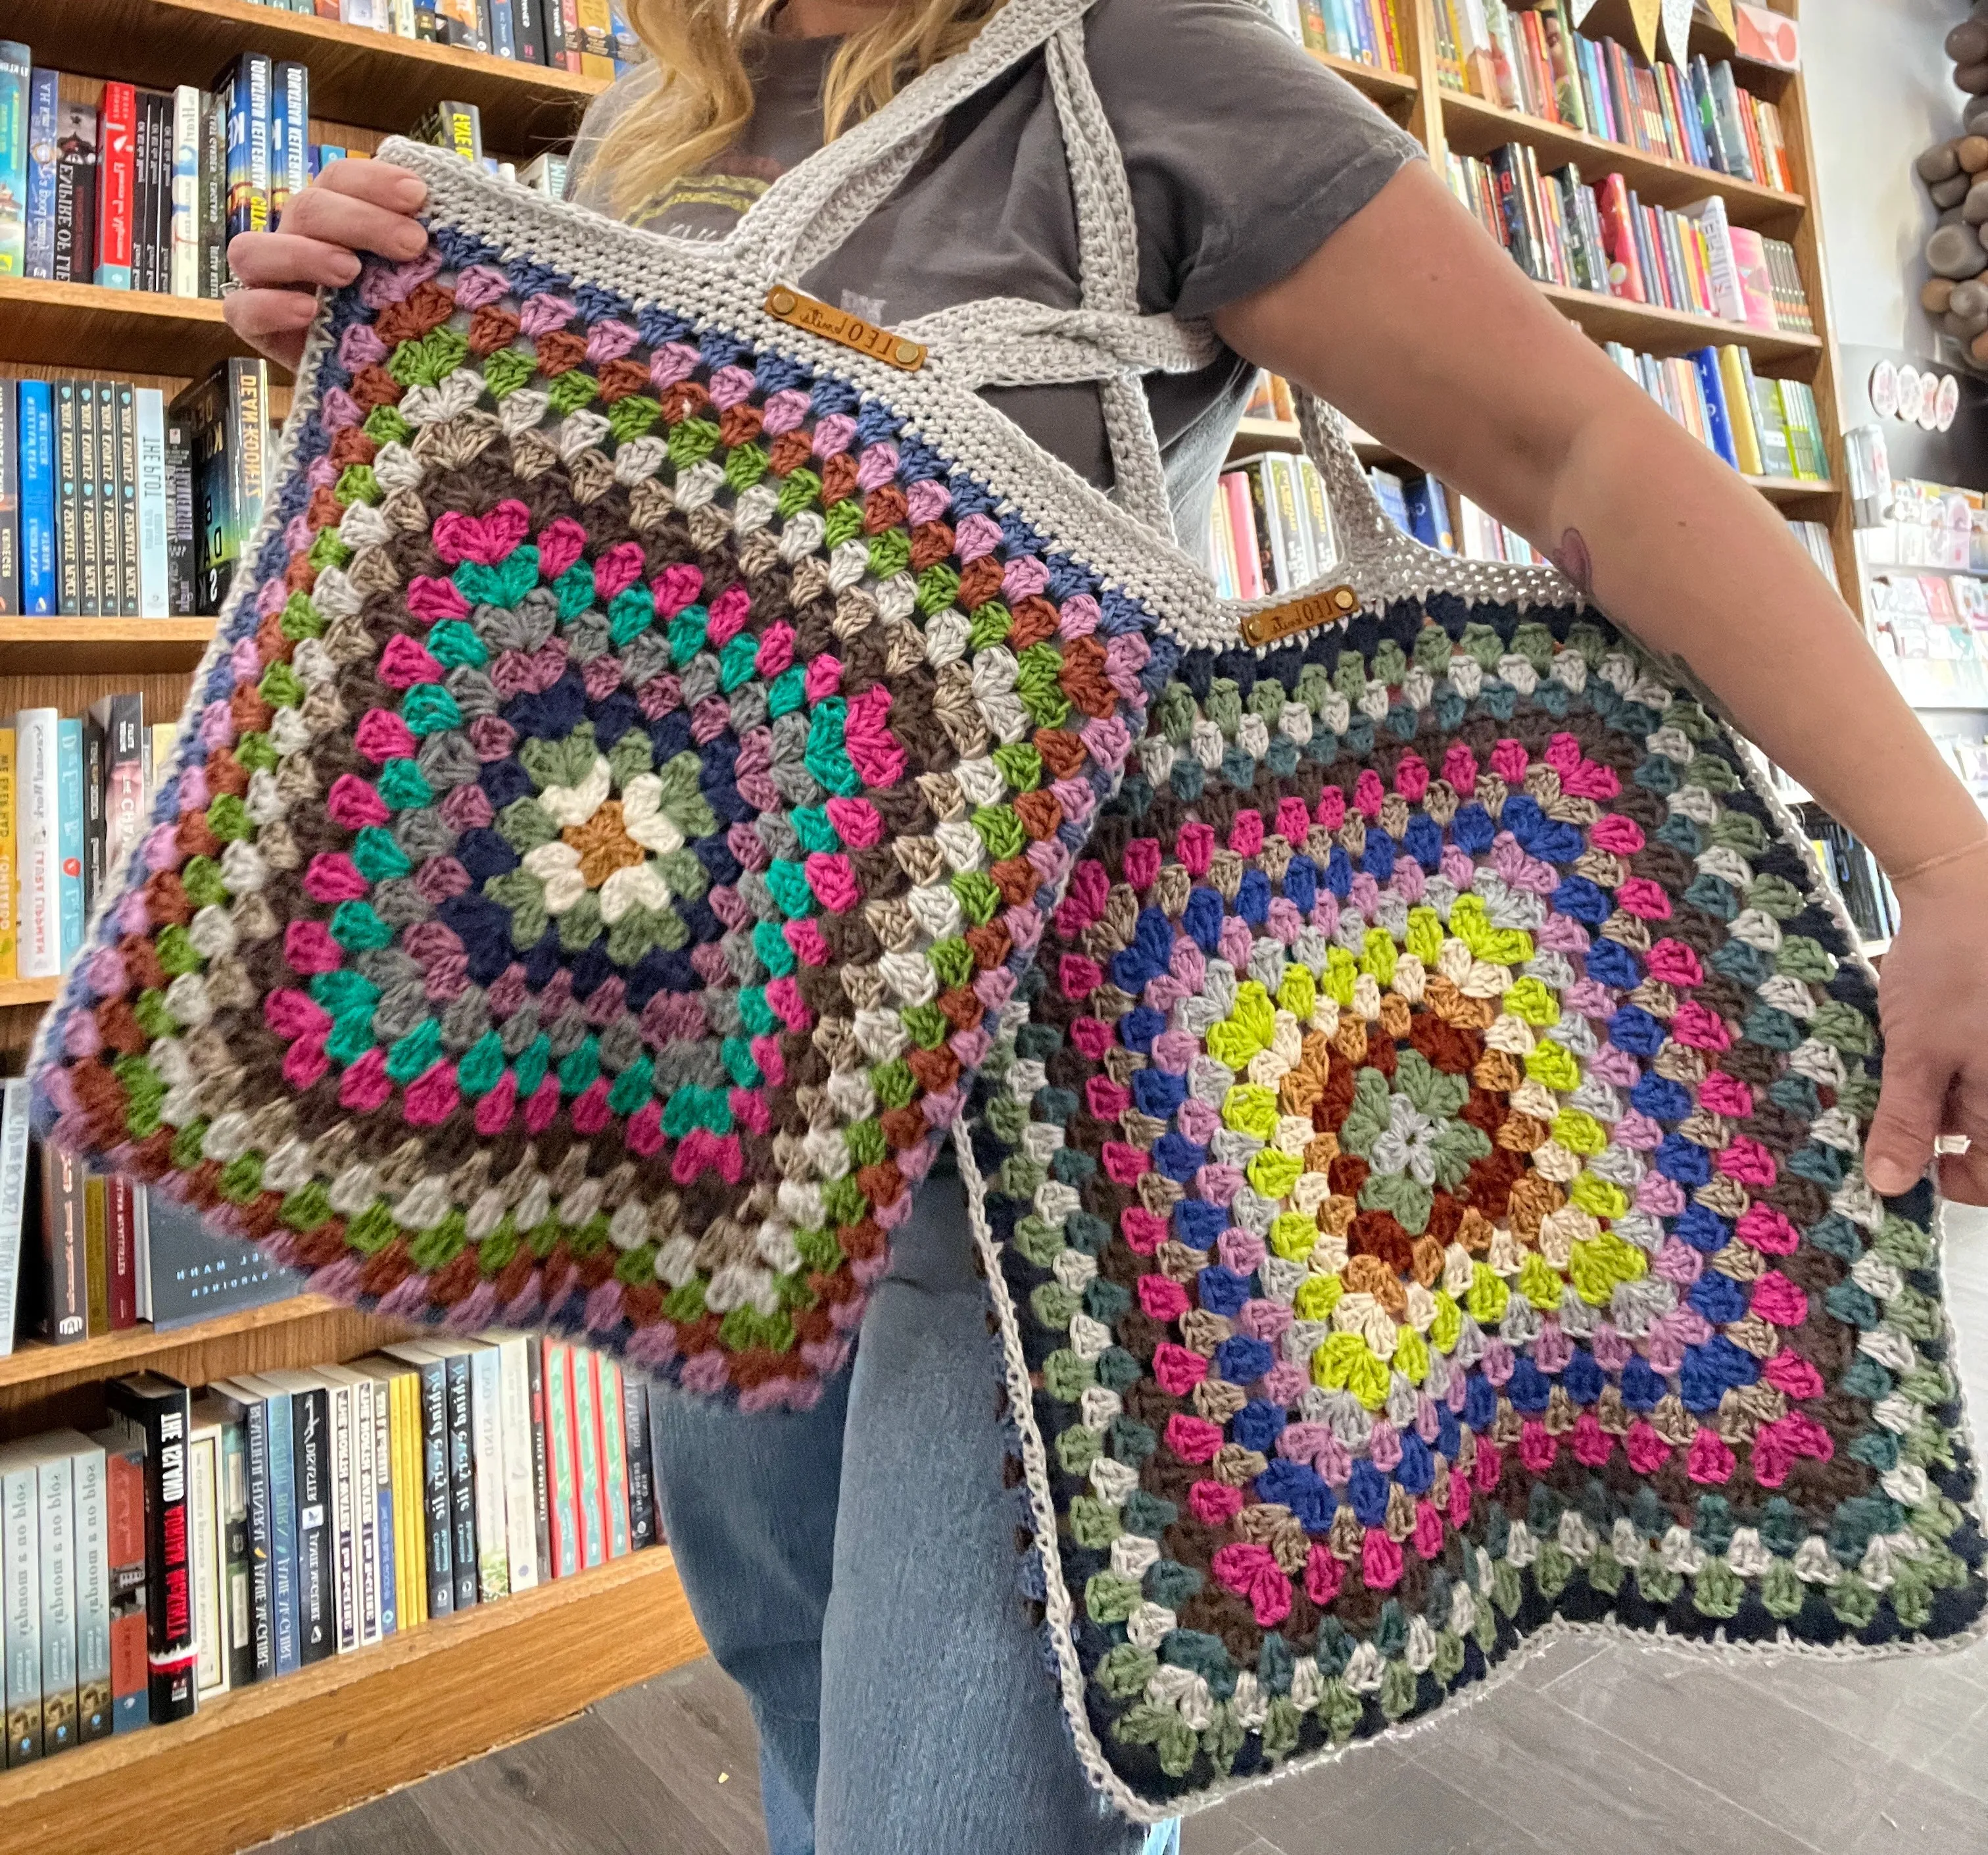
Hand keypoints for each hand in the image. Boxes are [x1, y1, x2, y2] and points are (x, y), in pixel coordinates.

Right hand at [222, 160, 428, 370]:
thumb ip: (436, 247)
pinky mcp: (261, 330)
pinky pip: (242, 309)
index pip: (341, 180)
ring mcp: (274, 284)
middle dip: (360, 219)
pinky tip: (308, 311)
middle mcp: (302, 243)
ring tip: (350, 270)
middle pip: (307, 208)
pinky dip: (270, 305)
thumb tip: (458, 204)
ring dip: (302, 253)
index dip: (374, 179)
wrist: (394, 390)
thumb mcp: (434, 283)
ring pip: (256, 249)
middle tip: (411, 243)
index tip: (419, 195)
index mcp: (339, 221)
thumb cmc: (416, 325)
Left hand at [1863, 843, 1987, 1201]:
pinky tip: (1899, 1046)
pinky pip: (1962, 1062)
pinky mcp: (1981, 1029)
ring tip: (1881, 1075)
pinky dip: (1930, 1063)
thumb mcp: (1916, 1055)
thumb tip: (1891, 1184)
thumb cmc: (1952, 972)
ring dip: (1924, 1094)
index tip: (1901, 1167)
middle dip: (1926, 1130)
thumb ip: (1906, 1122)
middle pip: (1977, 1134)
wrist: (1967, 891)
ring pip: (1964, 1097)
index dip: (1949, 1181)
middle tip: (1873, 1115)